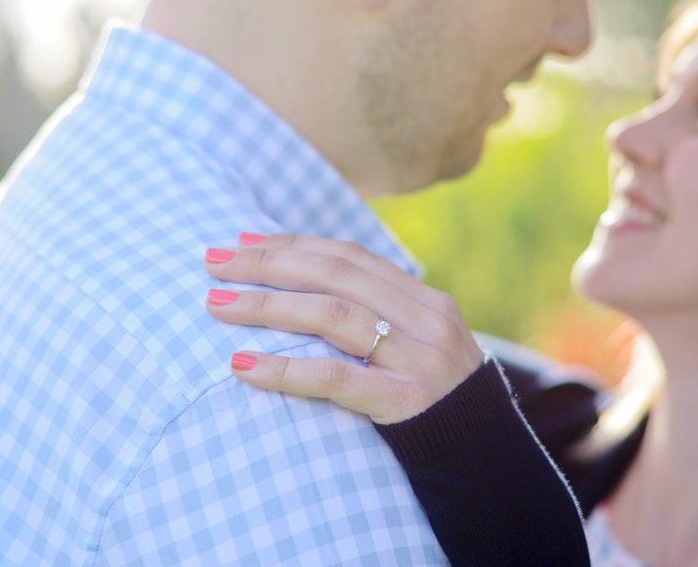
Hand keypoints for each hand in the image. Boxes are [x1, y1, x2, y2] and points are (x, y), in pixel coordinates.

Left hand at [204, 233, 483, 423]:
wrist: (485, 454)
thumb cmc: (439, 399)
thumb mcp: (421, 344)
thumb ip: (380, 316)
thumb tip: (308, 293)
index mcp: (424, 299)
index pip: (349, 257)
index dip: (293, 245)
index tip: (243, 242)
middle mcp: (424, 319)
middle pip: (334, 275)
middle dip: (268, 264)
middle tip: (212, 262)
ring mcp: (417, 358)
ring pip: (332, 315)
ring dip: (267, 306)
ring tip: (217, 304)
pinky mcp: (407, 401)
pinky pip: (336, 378)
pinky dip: (285, 369)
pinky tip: (243, 366)